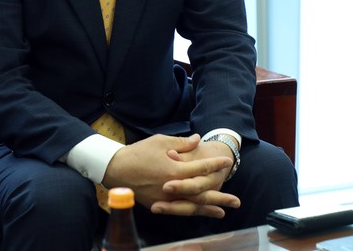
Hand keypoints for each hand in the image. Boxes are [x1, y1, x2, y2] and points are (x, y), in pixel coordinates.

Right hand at [101, 134, 238, 218]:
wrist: (116, 169)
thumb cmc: (138, 152)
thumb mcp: (160, 141)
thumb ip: (182, 143)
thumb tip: (197, 140)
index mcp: (175, 169)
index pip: (201, 168)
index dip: (215, 164)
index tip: (227, 161)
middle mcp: (173, 187)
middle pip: (202, 193)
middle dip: (220, 197)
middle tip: (236, 201)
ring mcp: (166, 198)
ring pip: (192, 206)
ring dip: (209, 209)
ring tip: (223, 212)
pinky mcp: (158, 204)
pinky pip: (179, 210)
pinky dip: (191, 212)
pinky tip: (199, 212)